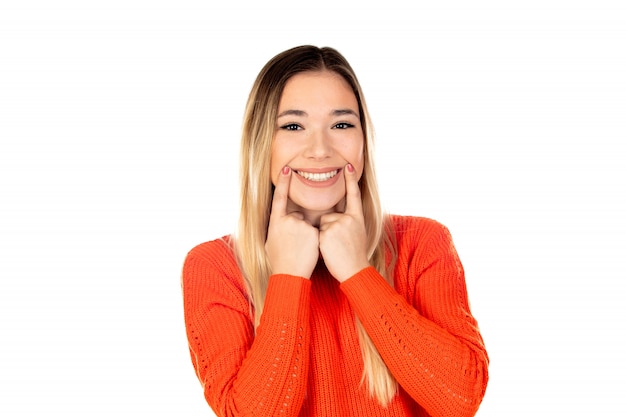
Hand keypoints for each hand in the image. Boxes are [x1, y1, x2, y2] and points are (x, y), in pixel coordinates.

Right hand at [265, 166, 319, 278]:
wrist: (289, 274)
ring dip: (307, 235)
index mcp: (275, 221)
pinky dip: (314, 240)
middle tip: (293, 245)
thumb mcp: (271, 242)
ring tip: (300, 250)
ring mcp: (301, 225)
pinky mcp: (313, 232)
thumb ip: (277, 228)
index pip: (279, 197)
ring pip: (307, 224)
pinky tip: (308, 250)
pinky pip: (316, 232)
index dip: (283, 182)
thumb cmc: (278, 261)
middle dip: (298, 227)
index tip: (287, 168)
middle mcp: (288, 220)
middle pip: (297, 216)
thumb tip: (279, 221)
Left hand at [318, 164, 369, 281]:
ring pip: (322, 224)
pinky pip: (318, 232)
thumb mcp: (356, 234)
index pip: (354, 195)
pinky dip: (320, 241)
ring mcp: (339, 224)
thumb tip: (334, 216)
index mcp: (357, 218)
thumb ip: (347, 222)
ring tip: (335, 248)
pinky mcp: (328, 232)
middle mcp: (349, 218)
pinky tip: (330, 249)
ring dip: (324, 236)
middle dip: (329, 228)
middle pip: (329, 215)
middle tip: (340, 244)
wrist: (355, 270)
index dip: (351, 180)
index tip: (348, 165)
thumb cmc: (354, 255)